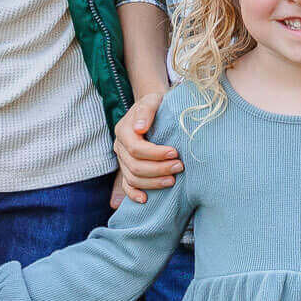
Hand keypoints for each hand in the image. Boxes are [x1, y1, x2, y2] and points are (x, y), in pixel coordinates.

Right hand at [113, 88, 180, 204]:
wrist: (154, 109)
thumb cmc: (156, 104)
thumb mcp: (153, 100)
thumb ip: (146, 111)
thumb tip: (139, 127)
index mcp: (124, 130)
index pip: (136, 148)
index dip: (155, 153)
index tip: (175, 152)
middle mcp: (120, 146)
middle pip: (135, 166)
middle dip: (159, 169)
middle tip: (180, 167)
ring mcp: (122, 160)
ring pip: (133, 178)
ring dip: (153, 182)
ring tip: (173, 180)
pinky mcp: (127, 169)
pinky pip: (126, 185)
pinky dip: (134, 194)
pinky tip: (145, 199)